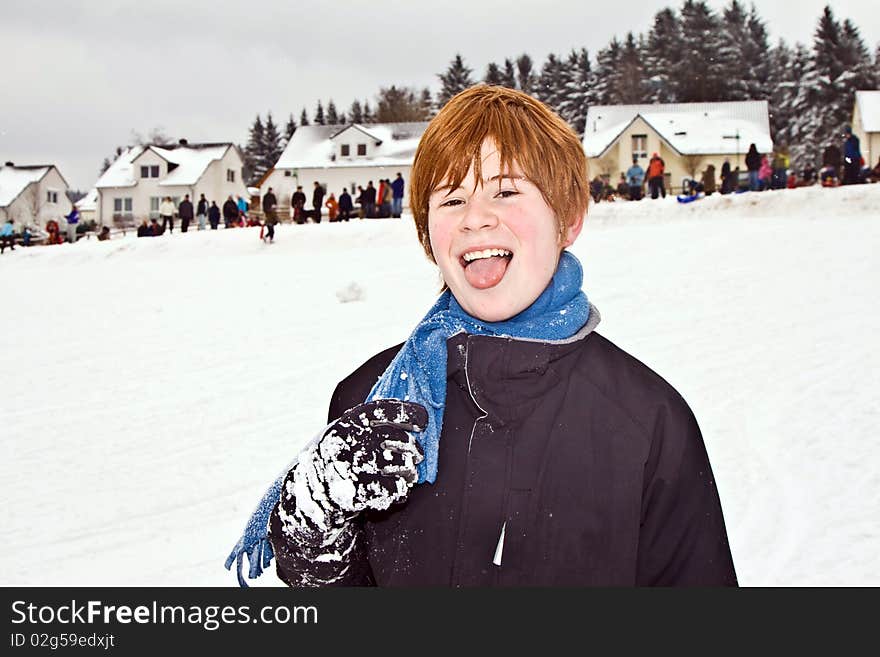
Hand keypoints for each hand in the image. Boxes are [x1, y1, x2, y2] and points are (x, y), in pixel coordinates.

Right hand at [288, 400, 426, 531]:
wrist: (308, 498)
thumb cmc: (334, 461)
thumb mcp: (343, 435)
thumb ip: (368, 425)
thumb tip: (411, 416)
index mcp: (347, 423)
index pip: (384, 409)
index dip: (409, 413)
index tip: (422, 421)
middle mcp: (349, 441)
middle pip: (400, 439)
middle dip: (415, 448)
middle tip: (417, 454)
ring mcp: (352, 467)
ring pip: (402, 464)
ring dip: (411, 470)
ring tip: (408, 473)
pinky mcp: (357, 492)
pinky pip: (396, 488)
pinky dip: (402, 490)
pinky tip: (398, 490)